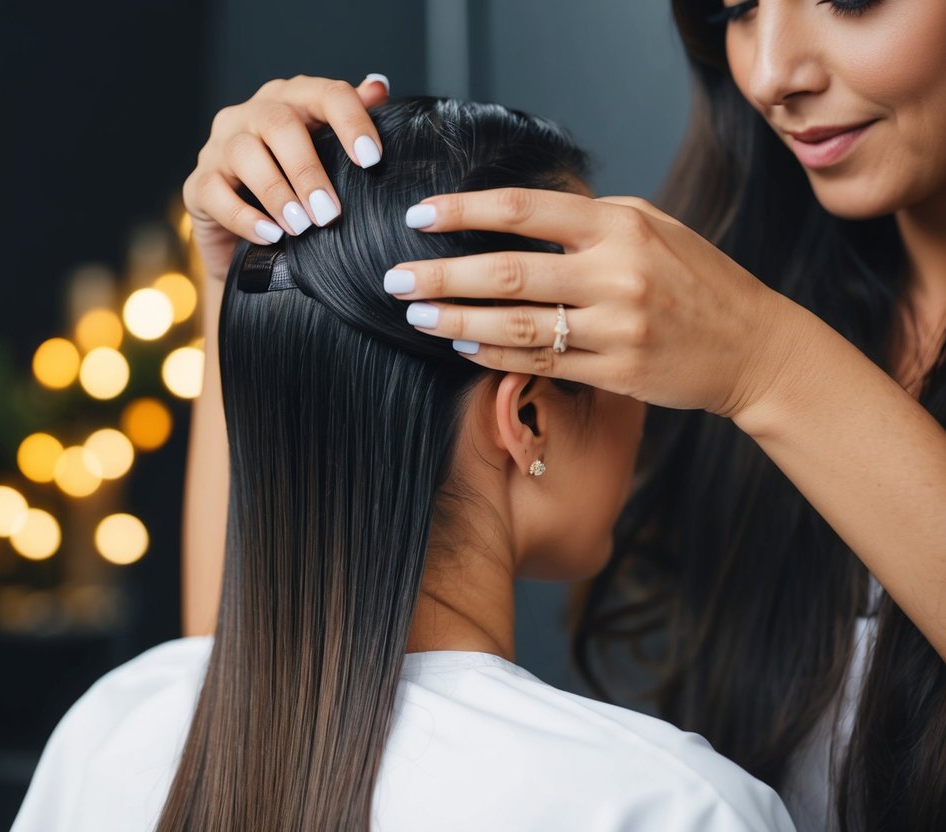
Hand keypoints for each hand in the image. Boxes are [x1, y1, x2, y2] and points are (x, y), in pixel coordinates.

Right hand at [182, 74, 390, 281]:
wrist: (249, 242)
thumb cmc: (298, 192)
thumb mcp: (329, 160)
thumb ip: (350, 124)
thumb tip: (378, 87)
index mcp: (291, 100)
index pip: (325, 93)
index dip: (350, 121)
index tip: (371, 159)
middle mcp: (251, 114)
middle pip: (278, 123)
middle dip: (307, 170)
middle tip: (329, 212)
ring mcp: (220, 146)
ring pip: (244, 153)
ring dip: (277, 193)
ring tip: (302, 228)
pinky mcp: (198, 184)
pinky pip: (215, 193)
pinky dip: (244, 217)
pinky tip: (270, 236)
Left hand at [385, 189, 806, 418]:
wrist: (754, 346)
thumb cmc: (696, 278)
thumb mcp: (653, 227)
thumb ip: (588, 218)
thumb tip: (513, 212)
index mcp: (622, 225)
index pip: (524, 209)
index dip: (464, 210)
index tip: (419, 216)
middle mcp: (617, 274)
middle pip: (507, 272)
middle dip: (441, 274)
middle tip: (394, 278)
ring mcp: (617, 328)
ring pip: (516, 325)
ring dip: (456, 319)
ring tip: (415, 314)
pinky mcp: (616, 372)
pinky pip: (540, 363)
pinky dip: (493, 354)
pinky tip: (461, 344)